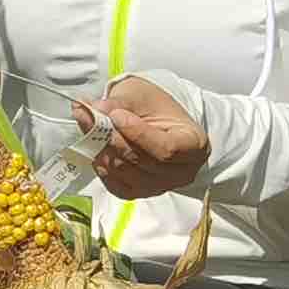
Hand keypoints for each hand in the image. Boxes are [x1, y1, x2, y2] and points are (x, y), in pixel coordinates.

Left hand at [77, 75, 210, 198]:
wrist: (156, 121)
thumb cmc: (157, 108)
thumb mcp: (141, 96)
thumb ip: (118, 103)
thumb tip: (93, 109)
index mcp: (194, 145)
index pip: (166, 149)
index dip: (138, 134)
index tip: (116, 115)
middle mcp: (182, 172)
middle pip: (143, 162)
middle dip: (115, 140)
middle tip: (94, 118)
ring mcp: (161, 186)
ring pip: (127, 173)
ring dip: (105, 151)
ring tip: (93, 130)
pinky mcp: (140, 193)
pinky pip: (116, 185)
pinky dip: (103, 167)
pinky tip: (99, 149)